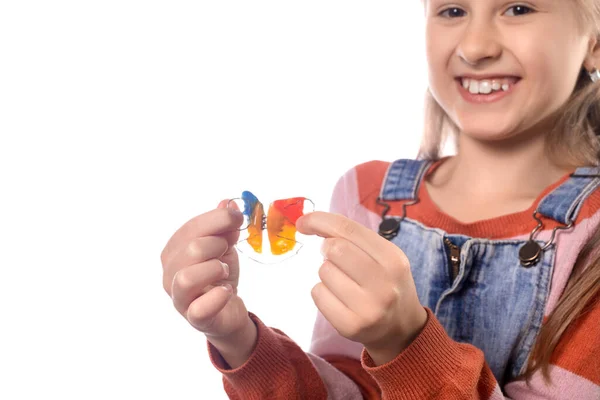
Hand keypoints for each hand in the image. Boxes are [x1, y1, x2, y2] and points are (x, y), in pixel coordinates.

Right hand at [160, 200, 254, 348]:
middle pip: (191, 249)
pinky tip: (227, 290)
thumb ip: (223, 226)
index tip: (237, 217)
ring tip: (223, 270)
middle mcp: (170, 274)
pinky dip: (218, 296)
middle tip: (227, 250)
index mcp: (173, 251)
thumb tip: (228, 203)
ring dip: (214, 268)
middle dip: (217, 244)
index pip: (189, 228)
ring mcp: (179, 298)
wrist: (227, 310)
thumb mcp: (224, 246)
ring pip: (188, 277)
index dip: (216, 219)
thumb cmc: (219, 275)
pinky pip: (200, 308)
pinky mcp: (194, 318)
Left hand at [296, 212, 426, 364]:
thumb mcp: (383, 255)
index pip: (348, 229)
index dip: (320, 220)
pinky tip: (339, 298)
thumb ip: (352, 237)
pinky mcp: (350, 326)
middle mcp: (383, 284)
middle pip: (334, 249)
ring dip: (327, 273)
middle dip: (327, 249)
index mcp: (393, 259)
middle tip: (336, 258)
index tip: (302, 222)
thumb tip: (308, 221)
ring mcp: (367, 308)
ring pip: (323, 272)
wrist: (402, 327)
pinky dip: (322, 292)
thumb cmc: (385, 282)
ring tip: (345, 283)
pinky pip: (317, 294)